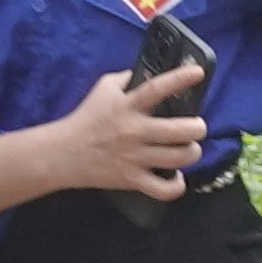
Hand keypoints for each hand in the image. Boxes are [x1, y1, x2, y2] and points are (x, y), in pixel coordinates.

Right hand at [14, 56, 203, 203]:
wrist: (63, 153)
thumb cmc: (87, 118)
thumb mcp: (104, 89)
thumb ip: (128, 78)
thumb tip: (150, 73)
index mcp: (127, 106)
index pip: (157, 89)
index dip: (180, 79)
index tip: (198, 73)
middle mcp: (134, 131)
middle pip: (181, 131)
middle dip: (197, 128)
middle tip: (196, 127)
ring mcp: (134, 158)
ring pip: (179, 158)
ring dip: (192, 153)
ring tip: (188, 148)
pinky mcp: (131, 179)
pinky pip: (163, 189)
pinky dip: (176, 186)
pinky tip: (176, 177)